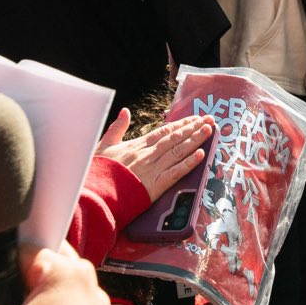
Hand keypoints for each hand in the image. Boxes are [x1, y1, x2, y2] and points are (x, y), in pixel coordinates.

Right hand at [94, 109, 214, 200]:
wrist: (95, 194)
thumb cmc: (98, 171)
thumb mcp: (104, 145)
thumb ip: (117, 128)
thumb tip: (124, 111)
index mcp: (137, 145)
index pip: (164, 131)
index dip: (181, 124)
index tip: (195, 118)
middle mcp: (148, 155)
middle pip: (175, 138)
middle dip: (194, 128)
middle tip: (210, 120)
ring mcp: (152, 170)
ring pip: (178, 151)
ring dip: (196, 140)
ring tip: (210, 131)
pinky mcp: (155, 186)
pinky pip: (175, 173)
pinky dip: (189, 163)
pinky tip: (201, 155)